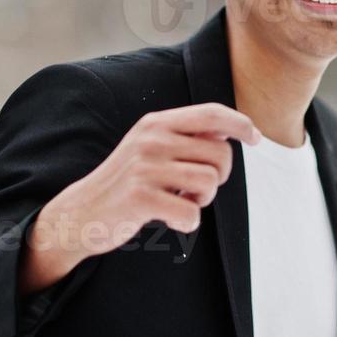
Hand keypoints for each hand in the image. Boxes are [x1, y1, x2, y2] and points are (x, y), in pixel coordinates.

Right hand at [19, 102, 260, 294]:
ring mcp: (145, 168)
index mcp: (156, 123)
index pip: (211, 113)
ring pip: (210, 183)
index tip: (255, 138)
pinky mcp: (141, 198)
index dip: (240, 124)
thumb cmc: (127, 183)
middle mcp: (151, 139)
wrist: (81, 213)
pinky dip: (187, 222)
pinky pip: (192, 213)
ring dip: (203, 200)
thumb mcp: (150, 149)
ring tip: (179, 201)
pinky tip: (169, 220)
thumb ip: (184, 138)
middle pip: (220, 155)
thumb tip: (228, 135)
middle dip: (218, 177)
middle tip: (193, 189)